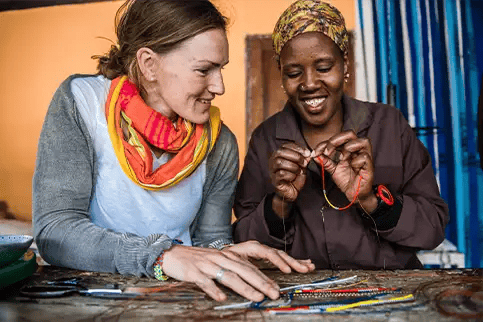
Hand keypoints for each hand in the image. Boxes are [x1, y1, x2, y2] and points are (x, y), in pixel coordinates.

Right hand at [162, 243, 312, 301]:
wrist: (172, 255)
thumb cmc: (199, 260)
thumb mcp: (220, 262)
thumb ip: (237, 270)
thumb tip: (256, 282)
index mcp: (230, 255)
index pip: (252, 264)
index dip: (268, 273)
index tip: (281, 284)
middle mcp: (222, 258)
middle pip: (245, 270)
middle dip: (262, 282)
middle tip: (274, 294)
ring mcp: (208, 264)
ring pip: (230, 276)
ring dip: (245, 288)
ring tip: (257, 297)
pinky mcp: (194, 272)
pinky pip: (206, 282)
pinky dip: (214, 290)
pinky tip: (221, 298)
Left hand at [222, 240, 314, 273]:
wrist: (221, 252)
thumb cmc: (225, 257)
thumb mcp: (230, 260)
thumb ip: (240, 267)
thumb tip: (250, 278)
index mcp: (252, 247)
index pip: (268, 253)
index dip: (278, 261)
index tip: (287, 269)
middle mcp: (261, 247)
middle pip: (279, 254)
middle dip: (293, 262)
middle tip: (304, 269)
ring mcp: (265, 251)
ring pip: (283, 256)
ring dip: (297, 262)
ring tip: (309, 266)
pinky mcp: (268, 256)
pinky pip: (283, 258)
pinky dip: (294, 261)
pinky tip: (304, 263)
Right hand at [268, 143, 310, 202]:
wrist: (292, 192)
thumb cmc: (296, 178)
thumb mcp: (302, 166)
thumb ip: (304, 159)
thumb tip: (308, 154)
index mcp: (280, 155)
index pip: (285, 145)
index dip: (297, 148)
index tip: (307, 153)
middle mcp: (273, 161)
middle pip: (280, 152)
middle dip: (295, 156)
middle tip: (304, 162)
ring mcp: (272, 170)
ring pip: (279, 162)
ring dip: (293, 166)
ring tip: (299, 171)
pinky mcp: (274, 180)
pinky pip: (280, 173)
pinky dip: (290, 175)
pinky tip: (293, 177)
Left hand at [313, 130, 374, 206]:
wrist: (354, 195)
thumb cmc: (347, 180)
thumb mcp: (333, 169)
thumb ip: (325, 161)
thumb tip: (315, 154)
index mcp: (348, 149)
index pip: (338, 138)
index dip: (325, 143)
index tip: (316, 152)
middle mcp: (357, 150)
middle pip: (351, 133)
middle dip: (336, 139)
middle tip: (328, 151)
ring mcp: (365, 157)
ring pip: (363, 141)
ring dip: (349, 147)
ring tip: (342, 158)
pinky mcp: (370, 166)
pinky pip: (365, 157)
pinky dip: (356, 161)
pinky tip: (352, 167)